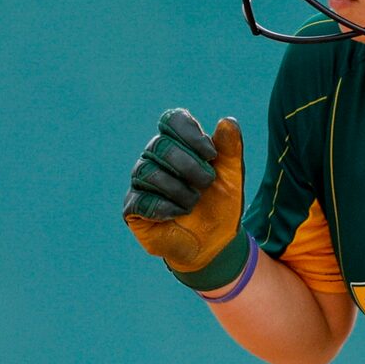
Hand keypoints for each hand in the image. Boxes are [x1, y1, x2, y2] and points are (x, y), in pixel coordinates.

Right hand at [123, 109, 245, 281]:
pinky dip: (164, 208)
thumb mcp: (232, 177)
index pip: (172, 120)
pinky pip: (140, 200)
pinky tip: (178, 214)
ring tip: (193, 203)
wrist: (215, 244)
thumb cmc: (220, 205)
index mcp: (177, 144)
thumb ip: (230, 149)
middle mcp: (153, 158)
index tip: (211, 155)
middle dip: (189, 166)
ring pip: (148, 172)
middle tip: (207, 183)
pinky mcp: (133, 208)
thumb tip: (228, 121)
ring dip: (179, 190)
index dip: (191, 134)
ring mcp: (140, 183)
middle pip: (160, 145)